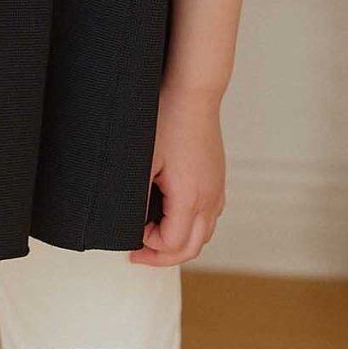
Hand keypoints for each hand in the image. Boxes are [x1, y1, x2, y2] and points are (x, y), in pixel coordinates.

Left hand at [127, 82, 225, 266]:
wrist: (192, 92)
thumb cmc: (166, 119)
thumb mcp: (143, 161)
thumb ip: (137, 198)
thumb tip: (130, 222)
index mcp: (190, 198)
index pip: (174, 245)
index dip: (150, 248)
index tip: (130, 238)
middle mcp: (210, 198)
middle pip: (192, 248)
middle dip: (164, 256)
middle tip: (139, 253)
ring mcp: (217, 188)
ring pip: (204, 233)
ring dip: (180, 241)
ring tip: (153, 234)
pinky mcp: (217, 178)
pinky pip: (209, 215)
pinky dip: (191, 225)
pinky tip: (171, 213)